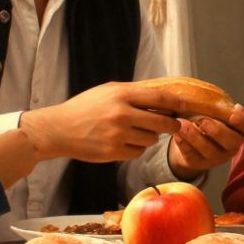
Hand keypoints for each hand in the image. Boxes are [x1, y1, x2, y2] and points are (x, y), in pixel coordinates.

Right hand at [19, 82, 181, 161]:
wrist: (58, 129)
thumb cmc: (85, 108)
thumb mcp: (107, 91)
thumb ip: (133, 92)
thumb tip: (161, 95)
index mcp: (121, 94)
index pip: (159, 97)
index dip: (176, 103)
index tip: (185, 106)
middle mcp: (121, 113)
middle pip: (162, 122)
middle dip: (171, 125)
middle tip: (173, 125)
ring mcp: (118, 134)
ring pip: (151, 139)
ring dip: (150, 137)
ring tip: (137, 132)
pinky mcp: (113, 152)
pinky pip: (138, 152)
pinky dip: (136, 149)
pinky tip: (125, 142)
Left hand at [169, 105, 243, 177]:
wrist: (191, 138)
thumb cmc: (208, 117)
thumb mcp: (215, 111)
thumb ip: (219, 106)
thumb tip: (218, 100)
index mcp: (240, 130)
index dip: (243, 121)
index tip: (233, 115)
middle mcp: (232, 145)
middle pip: (231, 141)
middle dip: (217, 131)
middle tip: (203, 120)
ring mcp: (217, 157)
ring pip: (209, 151)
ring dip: (195, 138)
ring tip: (182, 125)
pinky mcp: (199, 163)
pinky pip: (192, 156)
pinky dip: (184, 144)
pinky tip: (177, 134)